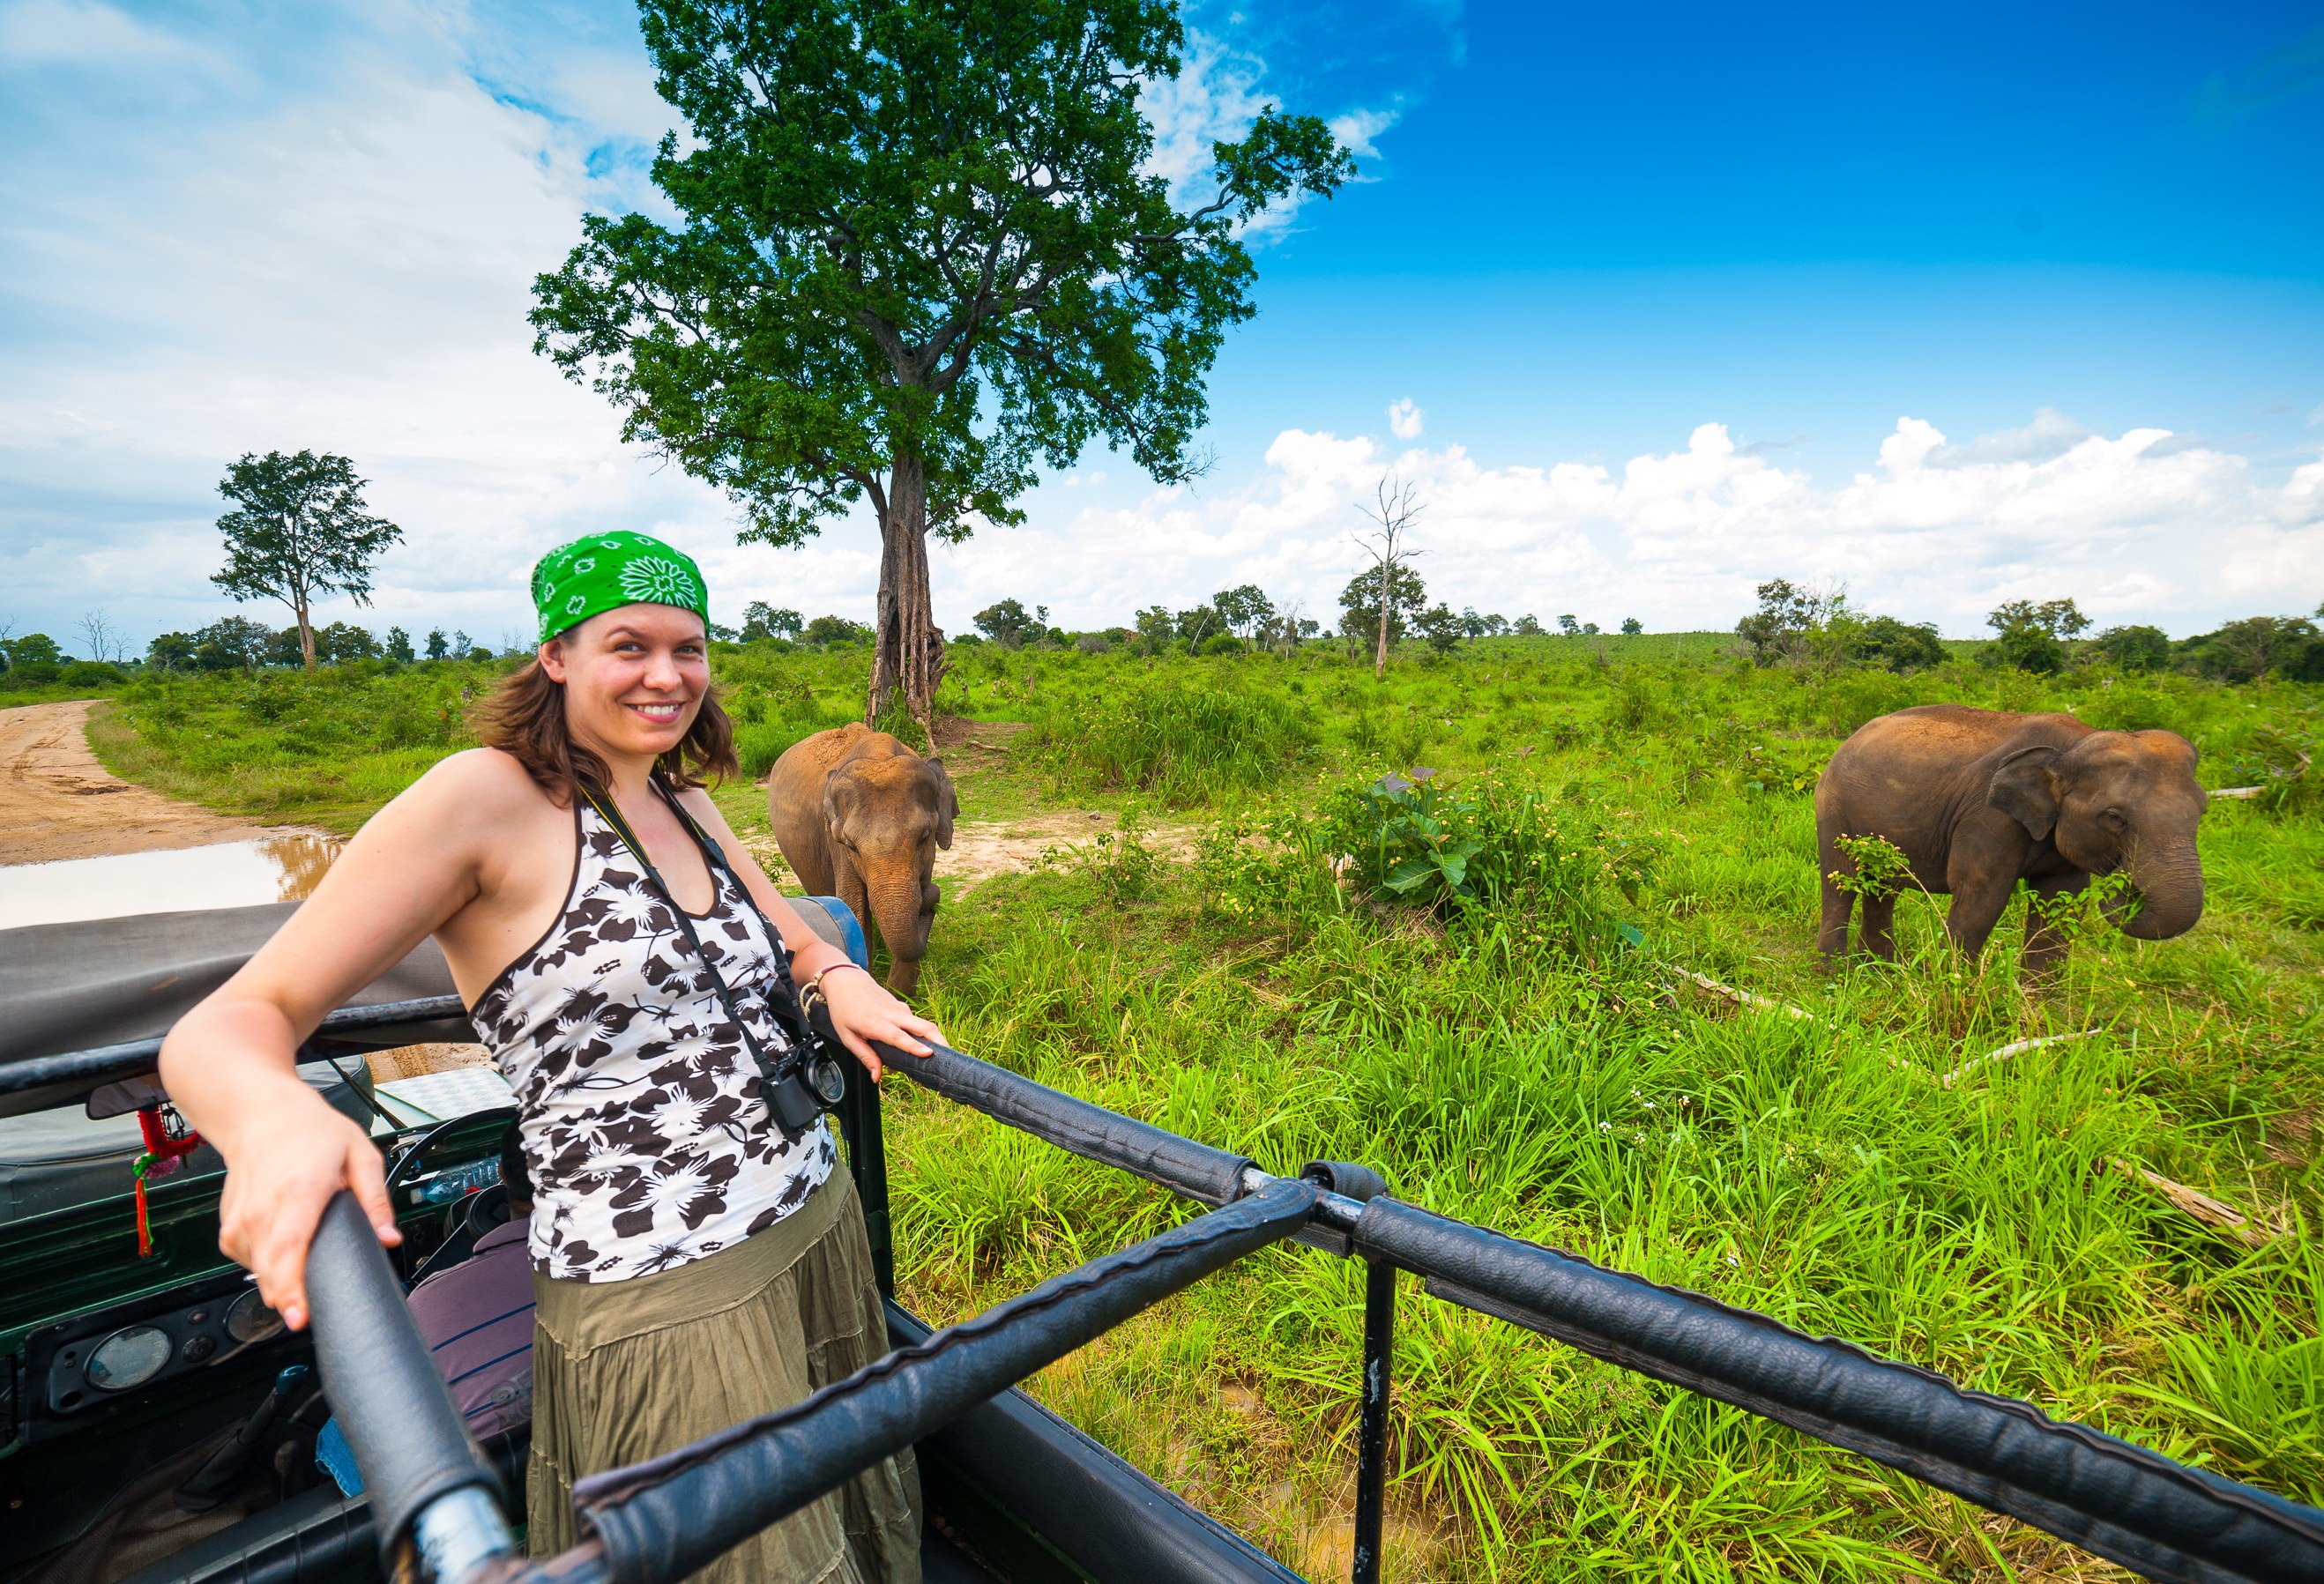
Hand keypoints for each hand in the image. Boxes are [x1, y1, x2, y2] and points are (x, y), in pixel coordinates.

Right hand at [214, 1087, 399, 1331]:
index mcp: (297, 1192)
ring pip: (255, 1270)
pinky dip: (264, 1265)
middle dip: (288, 1299)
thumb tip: (388, 1236)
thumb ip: (376, 1200)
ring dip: (278, 1282)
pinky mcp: (228, 1225)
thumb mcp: (360, 1155)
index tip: (299, 1315)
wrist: (262, 1112)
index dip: (291, 1288)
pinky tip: (282, 1255)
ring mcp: (239, 1218)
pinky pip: (246, 1259)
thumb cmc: (311, 1131)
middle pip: (269, 1270)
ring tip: (300, 1280)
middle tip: (308, 1314)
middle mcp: (262, 1209)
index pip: (288, 1250)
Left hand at [816, 967, 944, 1082]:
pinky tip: (918, 1047)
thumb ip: (865, 1056)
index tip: (929, 1053)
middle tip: (950, 1057)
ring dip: (933, 1040)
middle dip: (940, 1040)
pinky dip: (921, 1036)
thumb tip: (877, 1077)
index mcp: (875, 1023)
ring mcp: (900, 1009)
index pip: (898, 1036)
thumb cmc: (844, 1009)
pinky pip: (915, 1023)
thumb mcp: (847, 1036)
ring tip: (936, 1058)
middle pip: (923, 1026)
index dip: (914, 1046)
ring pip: (923, 1024)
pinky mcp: (902, 1007)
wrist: (846, 980)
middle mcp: (892, 1015)